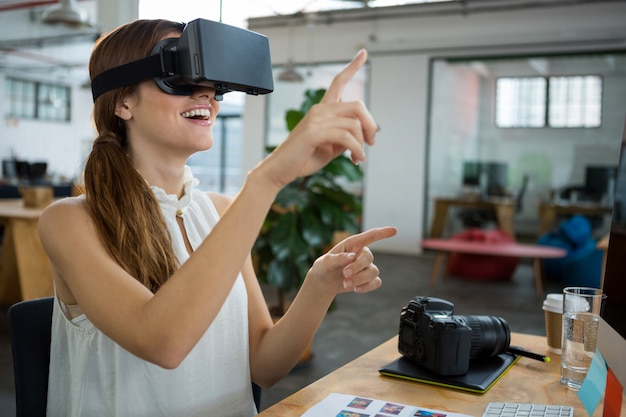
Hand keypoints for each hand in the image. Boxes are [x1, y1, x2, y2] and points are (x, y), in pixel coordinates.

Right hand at [261, 49, 376, 187]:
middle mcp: (319, 110)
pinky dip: (356, 149)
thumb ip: (344, 137)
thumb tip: (363, 137)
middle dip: (371, 125)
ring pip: (354, 124)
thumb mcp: (330, 147)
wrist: (279, 170)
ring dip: (362, 143)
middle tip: (371, 143)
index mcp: (322, 110)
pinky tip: (356, 159)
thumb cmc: (303, 158)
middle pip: (357, 106)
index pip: (338, 82)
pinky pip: (345, 137)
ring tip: (359, 157)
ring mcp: (315, 119)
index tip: (363, 53)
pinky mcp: (313, 132)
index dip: (352, 67)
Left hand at [306, 226, 397, 294]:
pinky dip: (367, 287)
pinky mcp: (368, 279)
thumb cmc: (324, 267)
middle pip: (368, 258)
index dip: (382, 233)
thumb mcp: (325, 262)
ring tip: (345, 284)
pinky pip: (376, 282)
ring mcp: (366, 267)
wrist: (323, 282)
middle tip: (345, 274)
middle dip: (357, 267)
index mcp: (352, 244)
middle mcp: (361, 254)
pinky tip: (356, 289)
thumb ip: (337, 258)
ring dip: (360, 279)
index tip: (394, 230)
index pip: (370, 236)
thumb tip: (351, 257)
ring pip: (373, 272)